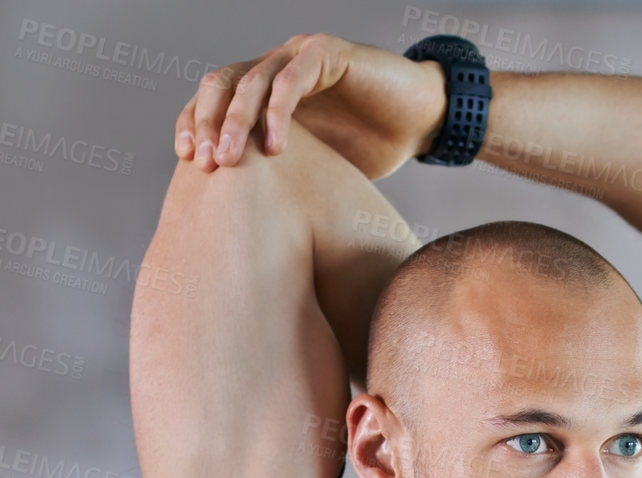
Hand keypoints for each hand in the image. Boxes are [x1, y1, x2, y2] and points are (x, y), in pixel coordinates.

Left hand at [174, 33, 447, 180]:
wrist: (420, 120)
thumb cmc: (371, 148)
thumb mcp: (313, 171)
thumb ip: (278, 180)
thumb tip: (245, 226)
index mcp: (264, 92)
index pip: (214, 99)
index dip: (195, 123)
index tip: (188, 159)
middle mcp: (275, 68)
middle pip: (221, 84)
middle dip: (206, 123)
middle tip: (203, 162)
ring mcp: (299, 57)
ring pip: (250, 80)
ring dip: (235, 121)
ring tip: (228, 159)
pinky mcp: (327, 54)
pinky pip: (292, 79)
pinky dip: (278, 112)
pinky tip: (275, 148)